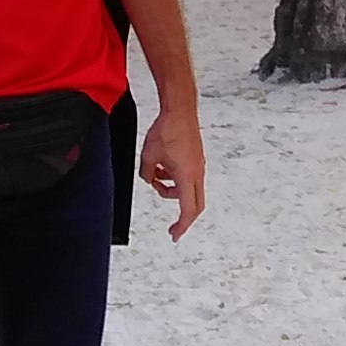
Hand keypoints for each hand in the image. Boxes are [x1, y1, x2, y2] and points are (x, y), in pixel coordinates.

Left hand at [139, 103, 204, 238]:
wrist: (179, 110)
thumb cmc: (168, 130)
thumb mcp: (147, 157)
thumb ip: (147, 174)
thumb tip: (149, 178)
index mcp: (187, 176)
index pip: (188, 210)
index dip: (182, 226)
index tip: (175, 235)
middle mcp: (197, 172)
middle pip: (194, 204)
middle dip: (182, 216)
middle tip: (173, 226)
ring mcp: (198, 164)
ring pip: (188, 189)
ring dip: (172, 190)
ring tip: (155, 176)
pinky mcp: (196, 156)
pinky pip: (187, 175)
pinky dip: (175, 178)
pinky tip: (162, 165)